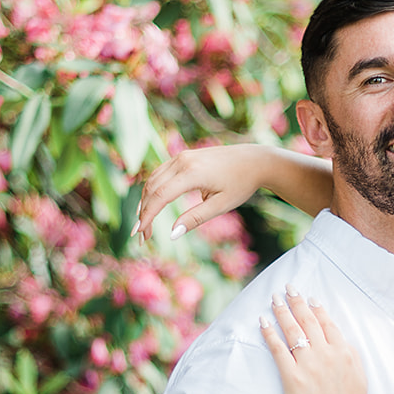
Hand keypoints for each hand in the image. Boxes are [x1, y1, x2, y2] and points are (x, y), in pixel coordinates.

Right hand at [133, 144, 267, 241]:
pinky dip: (152, 190)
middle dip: (143, 213)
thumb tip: (172, 234)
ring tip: (144, 225)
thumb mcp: (220, 205)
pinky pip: (160, 174)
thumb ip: (195, 218)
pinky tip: (150, 206)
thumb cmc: (240, 184)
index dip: (147, 216)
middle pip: (152, 188)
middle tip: (141, 237)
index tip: (140, 235)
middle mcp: (182, 161)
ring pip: (153, 180)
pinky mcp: (182, 157)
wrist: (254, 160)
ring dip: (145, 202)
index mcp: (192, 173)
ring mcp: (181, 156)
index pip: (160, 196)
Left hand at [260, 289, 365, 393]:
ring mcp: (309, 366)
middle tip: (288, 288)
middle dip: (296, 301)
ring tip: (274, 299)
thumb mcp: (359, 379)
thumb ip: (350, 357)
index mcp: (345, 353)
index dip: (317, 308)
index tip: (309, 297)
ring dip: (281, 311)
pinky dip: (269, 333)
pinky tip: (262, 322)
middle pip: (308, 321)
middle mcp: (327, 355)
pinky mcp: (292, 378)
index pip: (328, 323)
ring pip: (292, 330)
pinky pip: (278, 349)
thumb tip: (340, 341)